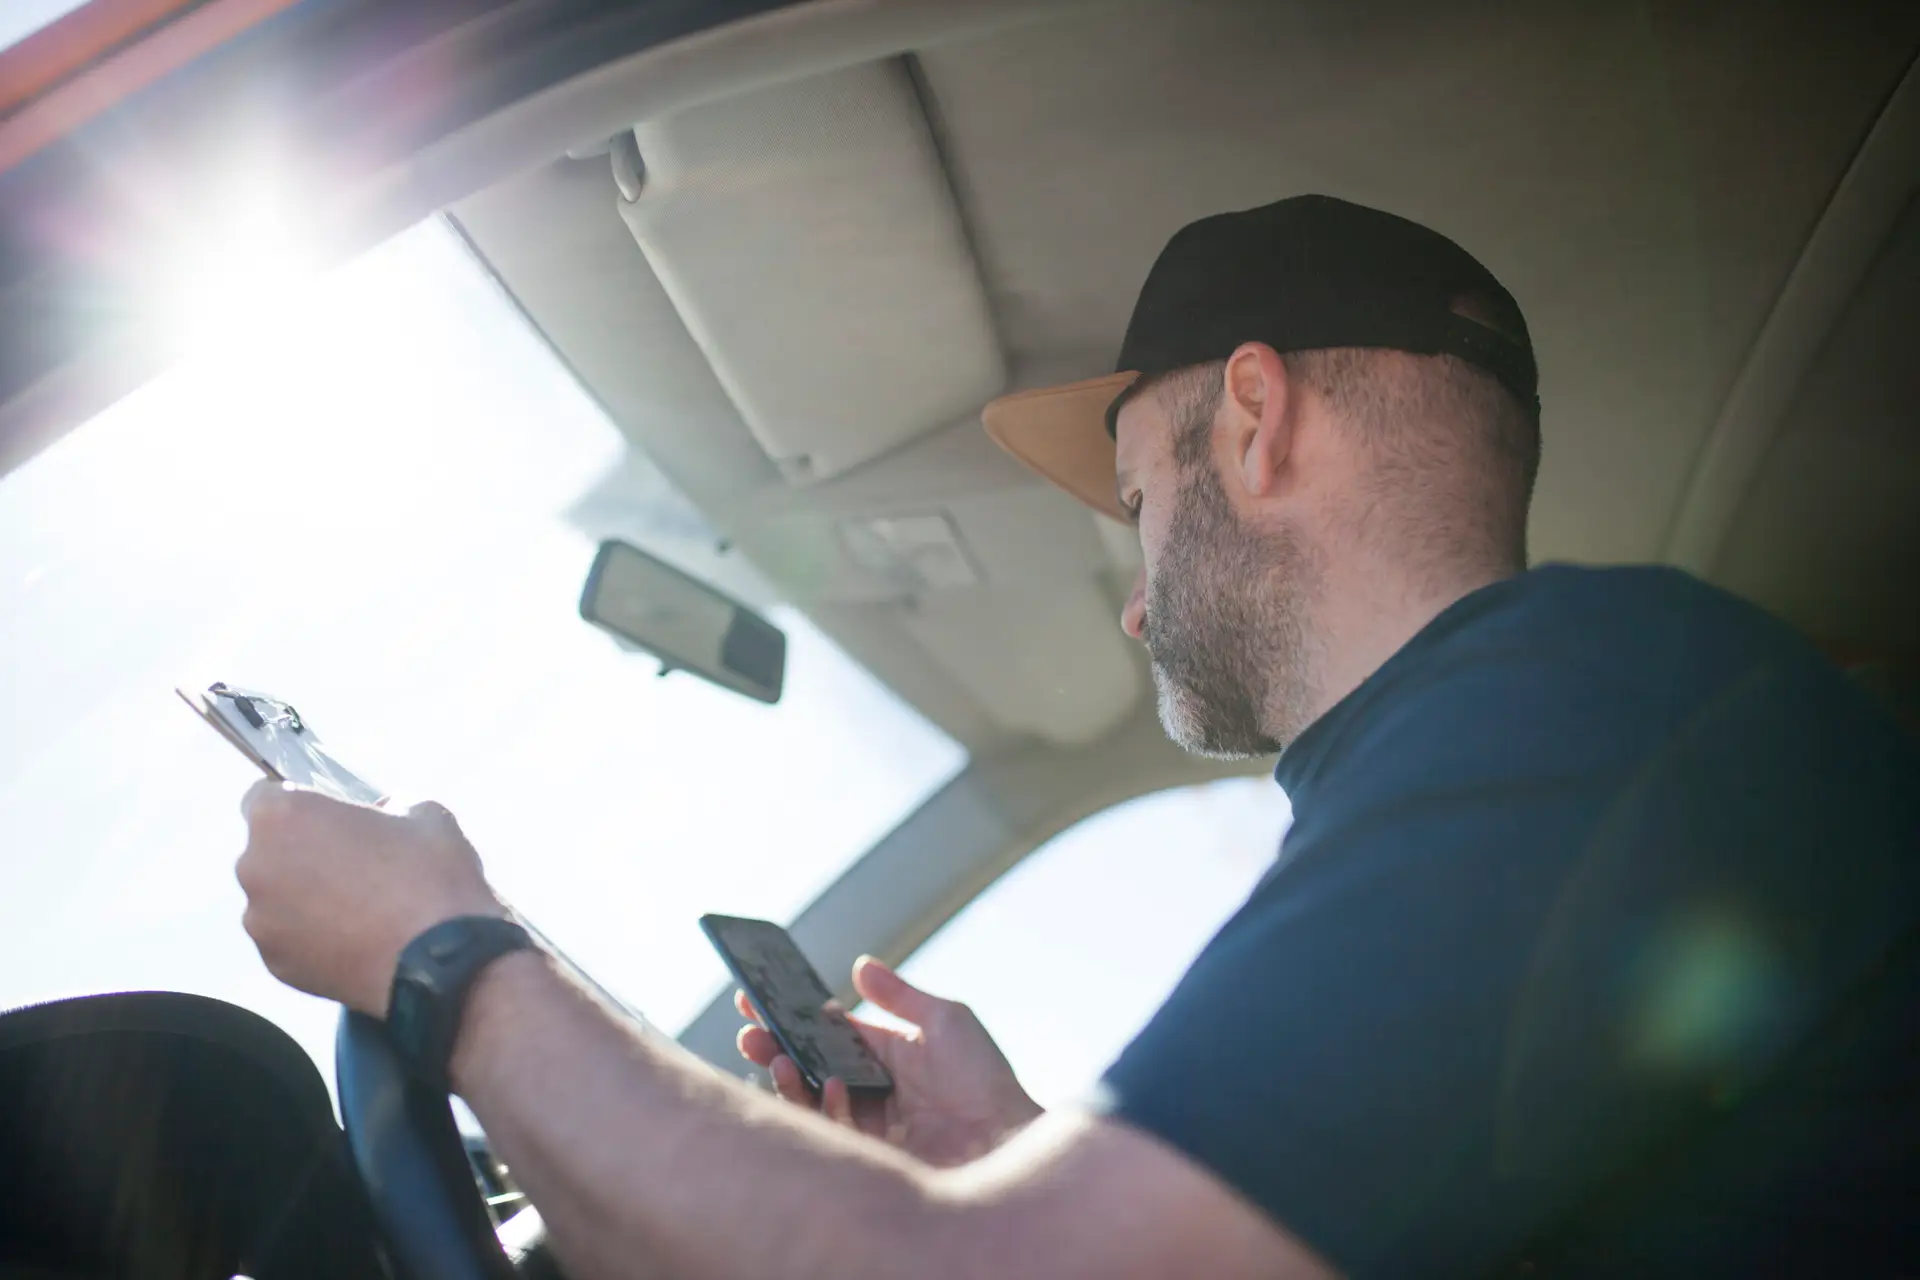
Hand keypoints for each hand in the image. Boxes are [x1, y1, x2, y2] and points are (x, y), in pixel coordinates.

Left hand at [236, 780, 506, 1015]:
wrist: (443, 962)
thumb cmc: (430, 875)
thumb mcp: (423, 814)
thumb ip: (385, 808)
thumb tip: (381, 819)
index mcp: (282, 817)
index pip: (264, 796)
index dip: (299, 805)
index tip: (328, 819)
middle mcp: (255, 867)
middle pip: (268, 851)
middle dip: (301, 854)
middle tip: (353, 865)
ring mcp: (260, 921)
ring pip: (276, 899)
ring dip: (305, 898)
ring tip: (358, 911)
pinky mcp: (275, 964)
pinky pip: (288, 939)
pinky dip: (312, 938)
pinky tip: (356, 940)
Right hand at [735, 956, 1041, 1166]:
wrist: (1008, 1138)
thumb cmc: (984, 1078)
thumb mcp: (945, 1022)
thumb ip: (899, 996)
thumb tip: (860, 964)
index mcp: (885, 1055)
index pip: (826, 1032)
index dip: (791, 1016)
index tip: (755, 998)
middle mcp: (871, 1090)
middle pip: (809, 1066)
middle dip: (774, 1048)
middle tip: (748, 1032)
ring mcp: (867, 1125)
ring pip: (809, 1101)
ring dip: (787, 1078)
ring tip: (776, 1059)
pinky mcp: (869, 1158)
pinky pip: (829, 1133)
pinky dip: (822, 1107)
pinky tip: (831, 1086)